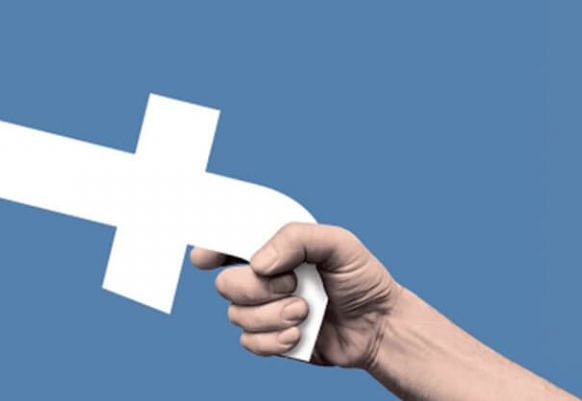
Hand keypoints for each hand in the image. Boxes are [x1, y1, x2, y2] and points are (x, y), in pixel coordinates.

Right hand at [190, 222, 401, 367]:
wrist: (379, 326)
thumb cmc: (361, 278)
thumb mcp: (338, 243)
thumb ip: (297, 238)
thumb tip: (257, 262)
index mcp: (274, 249)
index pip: (229, 244)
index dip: (210, 249)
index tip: (203, 257)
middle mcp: (263, 278)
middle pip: (225, 283)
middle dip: (257, 288)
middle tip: (294, 286)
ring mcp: (265, 309)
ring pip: (236, 315)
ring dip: (272, 316)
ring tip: (305, 313)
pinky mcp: (270, 339)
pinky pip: (249, 342)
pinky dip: (274, 340)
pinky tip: (298, 335)